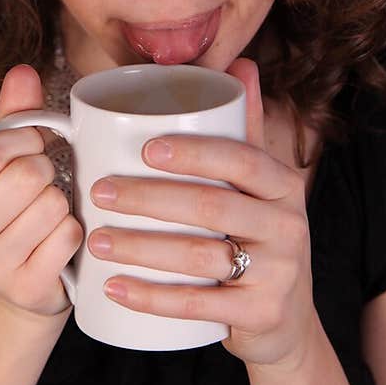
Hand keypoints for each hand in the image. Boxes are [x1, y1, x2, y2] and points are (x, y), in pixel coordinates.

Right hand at [0, 65, 81, 318]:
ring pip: (51, 205)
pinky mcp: (25, 289)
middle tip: (45, 180)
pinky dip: (74, 231)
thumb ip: (14, 118)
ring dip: (63, 201)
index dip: (23, 138)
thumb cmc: (14, 212)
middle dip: (47, 169)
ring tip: (51, 210)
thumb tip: (24, 72)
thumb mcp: (4, 165)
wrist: (22, 287)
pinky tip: (61, 238)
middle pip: (24, 176)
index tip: (34, 142)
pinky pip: (68, 237)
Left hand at [86, 58, 316, 368]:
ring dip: (141, 248)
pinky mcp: (260, 314)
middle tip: (98, 192)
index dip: (194, 151)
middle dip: (148, 198)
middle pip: (212, 206)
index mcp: (284, 186)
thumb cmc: (259, 239)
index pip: (242, 159)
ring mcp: (278, 274)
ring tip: (96, 240)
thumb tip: (241, 64)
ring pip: (201, 257)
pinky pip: (199, 306)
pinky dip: (152, 298)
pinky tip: (114, 287)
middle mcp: (289, 227)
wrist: (286, 321)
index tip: (143, 148)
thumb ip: (247, 129)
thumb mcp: (263, 187)